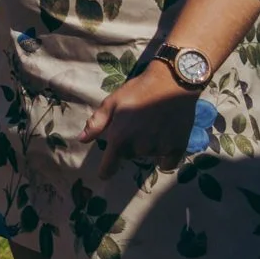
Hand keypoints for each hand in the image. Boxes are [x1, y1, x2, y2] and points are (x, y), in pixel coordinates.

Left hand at [82, 67, 200, 177]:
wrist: (172, 84)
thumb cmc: (138, 90)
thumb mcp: (112, 102)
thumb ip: (96, 123)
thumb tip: (82, 139)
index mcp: (120, 137)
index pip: (110, 166)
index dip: (106, 171)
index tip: (104, 174)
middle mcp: (139, 147)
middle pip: (129, 155)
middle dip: (128, 145)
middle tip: (135, 126)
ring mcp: (159, 149)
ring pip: (147, 155)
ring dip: (146, 147)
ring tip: (151, 126)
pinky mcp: (178, 148)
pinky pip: (167, 163)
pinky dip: (164, 157)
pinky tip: (164, 140)